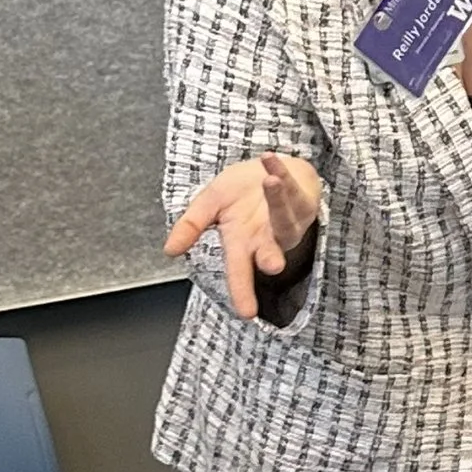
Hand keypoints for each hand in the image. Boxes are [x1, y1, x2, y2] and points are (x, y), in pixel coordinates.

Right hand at [165, 153, 324, 318]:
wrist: (271, 170)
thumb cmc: (240, 193)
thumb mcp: (209, 206)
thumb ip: (191, 226)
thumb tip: (169, 250)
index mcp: (242, 242)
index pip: (239, 271)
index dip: (242, 291)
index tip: (246, 313)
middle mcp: (267, 236)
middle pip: (270, 252)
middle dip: (271, 257)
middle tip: (272, 265)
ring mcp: (288, 219)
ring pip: (285, 216)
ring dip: (276, 199)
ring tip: (268, 183)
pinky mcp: (302, 198)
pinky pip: (291, 184)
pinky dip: (279, 170)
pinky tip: (268, 158)